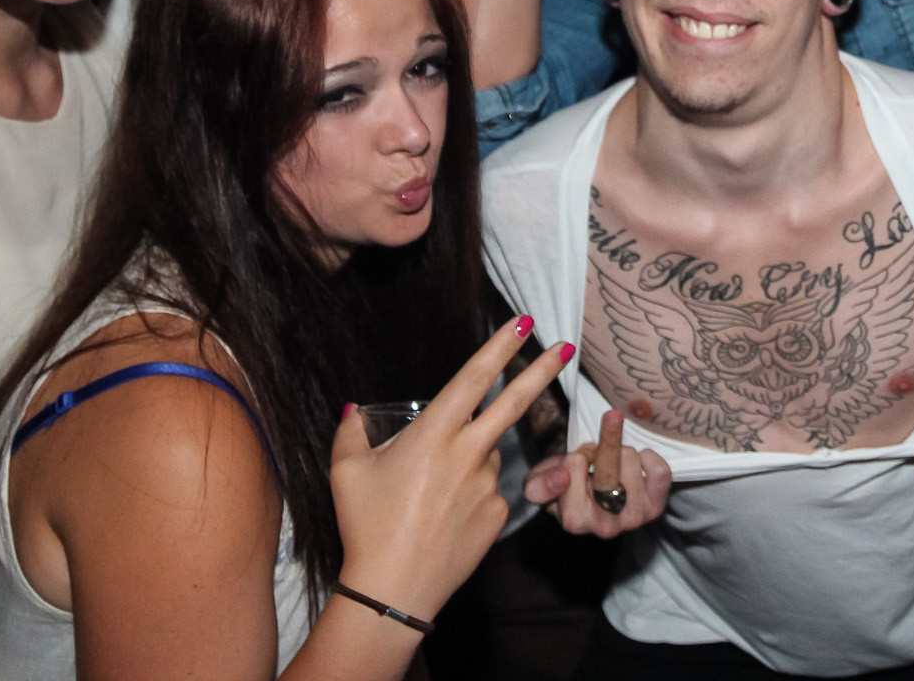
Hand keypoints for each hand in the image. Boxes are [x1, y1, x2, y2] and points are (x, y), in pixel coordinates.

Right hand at [328, 316, 571, 624]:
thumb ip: (352, 432)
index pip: (473, 378)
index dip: (499, 347)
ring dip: (469, 458)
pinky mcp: (497, 515)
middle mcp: (468, 454)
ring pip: (486, 455)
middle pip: (514, 404)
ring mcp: (488, 485)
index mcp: (433, 435)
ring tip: (427, 496)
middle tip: (567, 347)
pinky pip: (487, 491)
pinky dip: (470, 494)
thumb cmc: (366, 527)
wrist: (393, 591)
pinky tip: (442, 519)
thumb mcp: (347, 472)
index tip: (522, 322)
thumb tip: (355, 409)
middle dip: (542, 370)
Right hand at [523, 407, 671, 538]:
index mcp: (574, 520)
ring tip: (612, 463)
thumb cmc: (563, 490)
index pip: (575, 465)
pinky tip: (637, 462)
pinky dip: (650, 457)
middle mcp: (605, 526)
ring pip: (631, 459)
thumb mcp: (538, 486)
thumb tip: (562, 478)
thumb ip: (538, 485)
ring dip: (621, 452)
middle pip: (608, 467)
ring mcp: (632, 518)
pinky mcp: (654, 508)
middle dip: (609, 436)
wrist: (593, 509)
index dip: (576, 455)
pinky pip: (660, 470)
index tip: (576, 460)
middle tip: (612, 416)